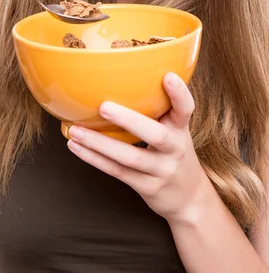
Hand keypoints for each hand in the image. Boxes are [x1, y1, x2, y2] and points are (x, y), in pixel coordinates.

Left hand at [67, 72, 209, 222]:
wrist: (188, 197)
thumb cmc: (173, 153)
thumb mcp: (175, 130)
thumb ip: (159, 109)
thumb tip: (125, 77)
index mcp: (181, 129)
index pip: (186, 108)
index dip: (179, 93)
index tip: (168, 75)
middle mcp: (175, 148)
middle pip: (155, 134)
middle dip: (129, 120)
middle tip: (104, 106)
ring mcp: (162, 170)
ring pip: (130, 157)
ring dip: (100, 143)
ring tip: (76, 130)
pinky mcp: (147, 187)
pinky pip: (118, 172)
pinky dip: (95, 159)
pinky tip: (77, 146)